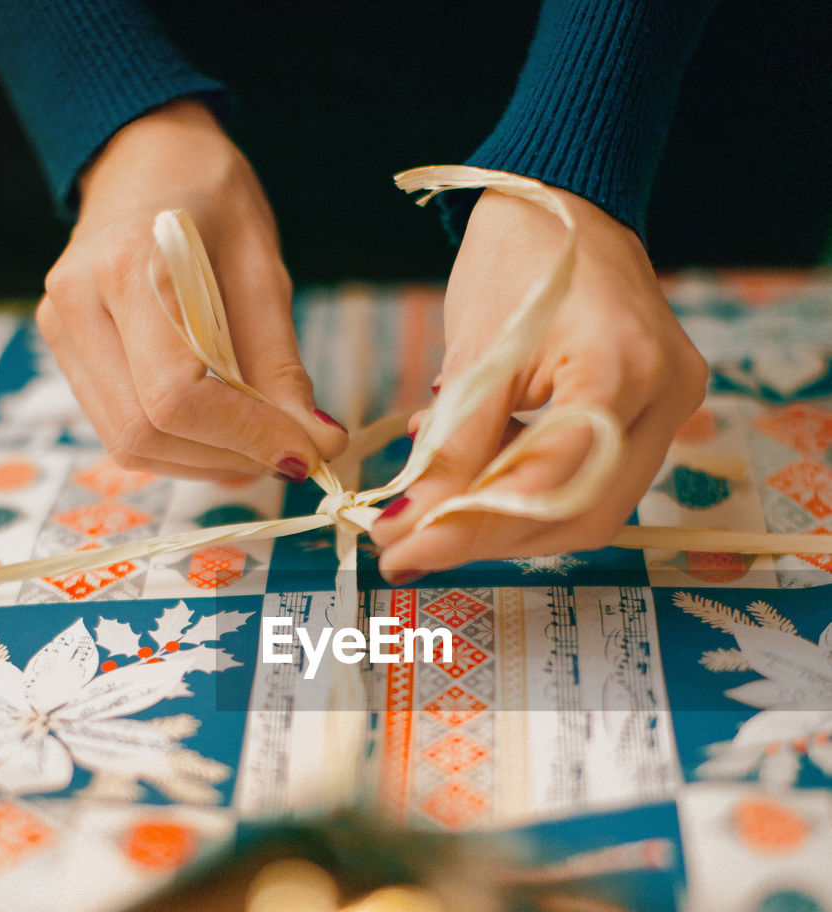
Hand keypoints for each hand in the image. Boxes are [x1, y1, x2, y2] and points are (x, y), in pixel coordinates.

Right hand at [36, 101, 345, 483]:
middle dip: (229, 459)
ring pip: (129, 445)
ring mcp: (61, 333)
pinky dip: (180, 449)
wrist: (143, 155)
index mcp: (127, 269)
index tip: (307, 454)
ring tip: (261, 445)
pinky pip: (121, 430)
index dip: (246, 438)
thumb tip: (314, 443)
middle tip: (292, 454)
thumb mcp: (262, 266)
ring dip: (205, 463)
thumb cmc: (208, 195)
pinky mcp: (67, 353)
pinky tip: (223, 432)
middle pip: (146, 433)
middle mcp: (77, 306)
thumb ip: (281, 362)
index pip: (177, 397)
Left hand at [371, 187, 707, 579]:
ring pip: (593, 509)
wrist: (569, 199)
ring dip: (512, 521)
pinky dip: (534, 492)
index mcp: (619, 366)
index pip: (546, 481)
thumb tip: (407, 525)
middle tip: (416, 541)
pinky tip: (483, 474)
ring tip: (444, 502)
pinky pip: (596, 481)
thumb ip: (451, 447)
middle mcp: (662, 394)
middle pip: (581, 513)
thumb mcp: (475, 351)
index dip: (470, 528)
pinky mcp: (657, 413)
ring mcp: (670, 405)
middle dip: (493, 537)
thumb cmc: (520, 254)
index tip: (403, 552)